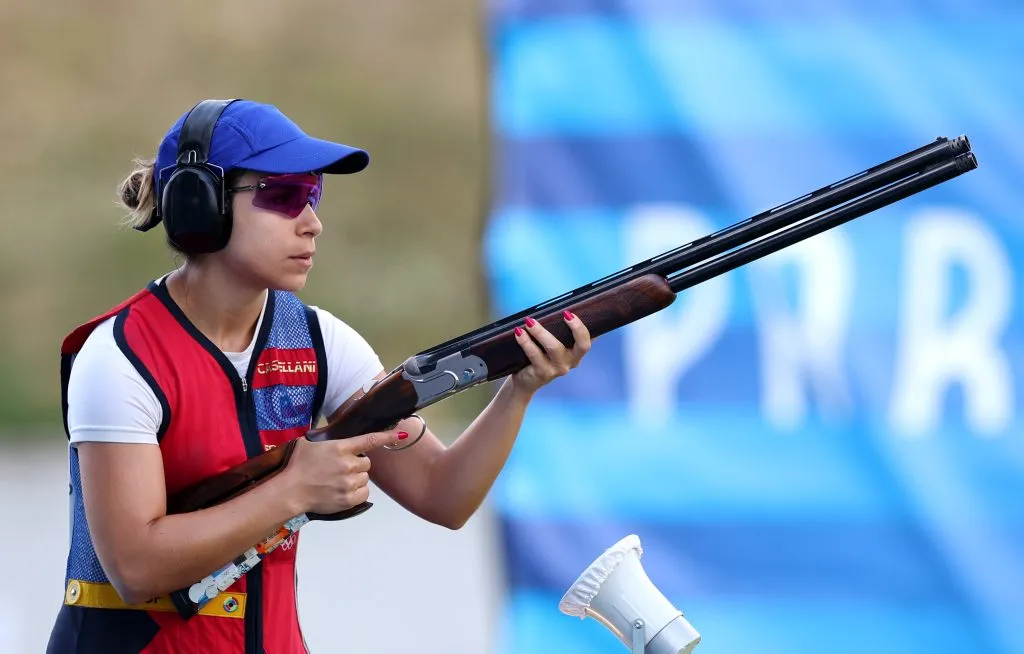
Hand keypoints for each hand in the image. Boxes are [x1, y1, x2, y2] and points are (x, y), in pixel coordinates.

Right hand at [282, 430, 402, 515]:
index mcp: (340, 448)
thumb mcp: (308, 443)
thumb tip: (334, 439)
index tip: (401, 435)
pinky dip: (357, 492)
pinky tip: (343, 491)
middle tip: (340, 468)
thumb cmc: (296, 466)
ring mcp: (349, 483)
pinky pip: (364, 494)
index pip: (369, 440)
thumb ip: (326, 440)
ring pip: (365, 479)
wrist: (289, 491)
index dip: (387, 437)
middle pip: (367, 463)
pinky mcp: (348, 499)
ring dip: (356, 479)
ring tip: (338, 481)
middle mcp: (348, 464)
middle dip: (357, 465)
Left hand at [510, 310, 591, 395]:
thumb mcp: (551, 343)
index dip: (582, 328)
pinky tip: (519, 333)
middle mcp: (571, 362)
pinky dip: (526, 342)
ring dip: (541, 332)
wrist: (525, 380)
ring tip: (529, 321)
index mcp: (576, 353)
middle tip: (565, 313)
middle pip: (581, 346)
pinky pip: (535, 355)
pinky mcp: (542, 373)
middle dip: (576, 328)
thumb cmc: (540, 355)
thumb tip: (552, 308)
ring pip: (554, 348)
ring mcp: (557, 369)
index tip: (572, 313)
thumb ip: (556, 330)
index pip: (587, 341)